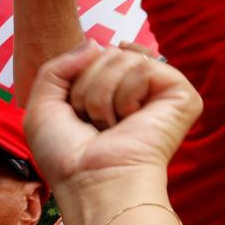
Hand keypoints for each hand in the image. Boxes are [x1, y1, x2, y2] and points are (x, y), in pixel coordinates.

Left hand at [24, 42, 201, 195]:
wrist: (90, 181)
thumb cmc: (66, 155)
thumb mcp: (42, 105)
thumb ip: (57, 67)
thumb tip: (97, 43)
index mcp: (110, 92)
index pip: (95, 53)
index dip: (78, 75)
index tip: (75, 111)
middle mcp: (137, 90)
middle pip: (105, 53)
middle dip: (86, 88)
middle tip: (93, 124)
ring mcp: (160, 92)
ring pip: (122, 57)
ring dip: (101, 97)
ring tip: (110, 127)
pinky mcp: (181, 96)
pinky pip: (143, 67)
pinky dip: (125, 96)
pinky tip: (130, 121)